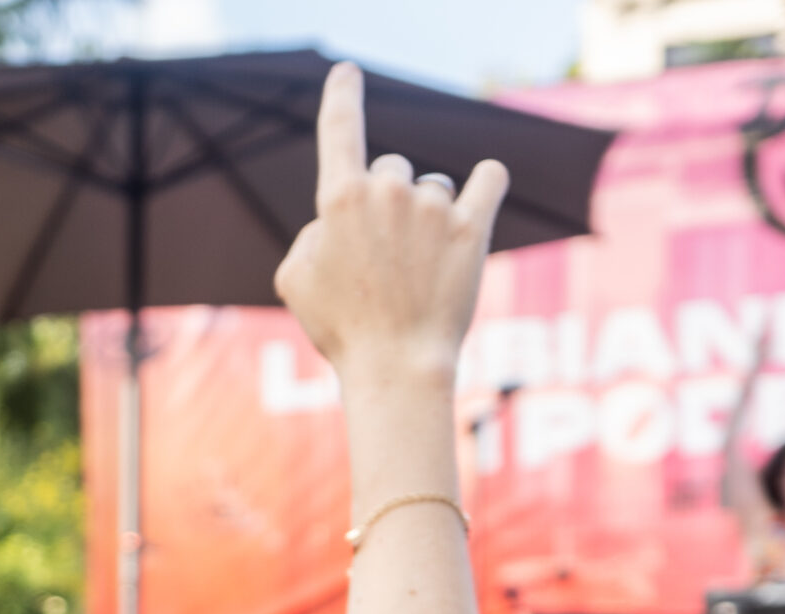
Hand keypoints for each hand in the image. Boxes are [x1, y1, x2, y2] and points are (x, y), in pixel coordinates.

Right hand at [274, 62, 508, 388]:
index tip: (346, 73)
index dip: (342, 95)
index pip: (339, 128)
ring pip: (433, 186)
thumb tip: (336, 219)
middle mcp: (389, 189)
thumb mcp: (295, 282)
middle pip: (390, 169)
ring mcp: (433, 206)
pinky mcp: (473, 226)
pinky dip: (486, 186)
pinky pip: (490, 179)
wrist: (395, 370)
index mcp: (340, 199)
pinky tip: (481, 195)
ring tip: (421, 268)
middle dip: (388, 203)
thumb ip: (310, 234)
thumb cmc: (341, 331)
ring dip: (428, 215)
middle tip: (385, 259)